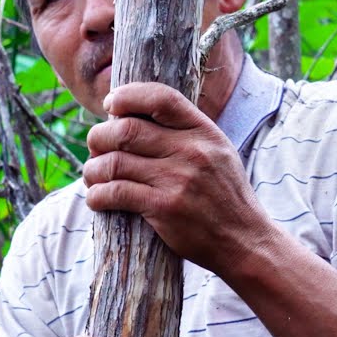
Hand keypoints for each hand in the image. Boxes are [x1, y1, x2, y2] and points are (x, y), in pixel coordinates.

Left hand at [83, 83, 272, 272]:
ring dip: (93, 169)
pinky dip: (97, 195)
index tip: (110, 105)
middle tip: (94, 148)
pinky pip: (116, 193)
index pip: (160, 98)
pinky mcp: (164, 208)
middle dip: (99, 137)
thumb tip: (130, 119)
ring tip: (92, 175)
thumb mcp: (217, 154)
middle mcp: (192, 151)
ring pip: (115, 162)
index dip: (127, 96)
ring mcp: (178, 179)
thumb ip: (183, 134)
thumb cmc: (224, 197)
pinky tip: (97, 198)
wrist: (245, 241)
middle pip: (126, 130)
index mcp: (204, 132)